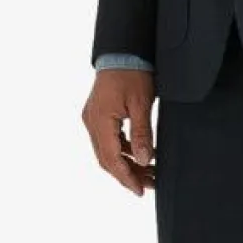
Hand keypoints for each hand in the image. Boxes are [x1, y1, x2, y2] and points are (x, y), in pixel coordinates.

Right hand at [82, 68, 156, 195]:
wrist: (122, 51)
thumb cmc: (132, 73)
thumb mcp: (142, 103)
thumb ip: (142, 133)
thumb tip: (145, 160)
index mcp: (100, 121)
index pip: (112, 159)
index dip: (126, 178)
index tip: (141, 191)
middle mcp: (92, 123)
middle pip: (107, 159)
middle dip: (128, 174)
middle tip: (150, 185)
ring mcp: (93, 119)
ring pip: (107, 151)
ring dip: (126, 163)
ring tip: (149, 173)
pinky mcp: (98, 115)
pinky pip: (108, 140)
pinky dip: (123, 150)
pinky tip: (139, 155)